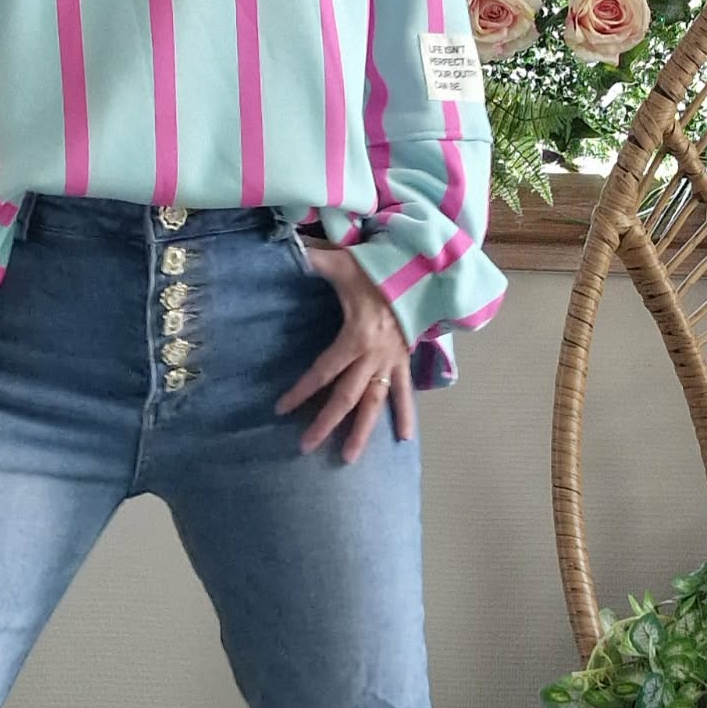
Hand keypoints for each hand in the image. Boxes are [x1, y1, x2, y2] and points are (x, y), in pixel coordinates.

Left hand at [274, 242, 415, 461]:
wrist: (425, 269)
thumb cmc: (381, 267)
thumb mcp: (345, 263)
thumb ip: (315, 259)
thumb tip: (288, 249)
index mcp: (356, 337)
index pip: (323, 371)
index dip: (301, 390)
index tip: (281, 408)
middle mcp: (374, 357)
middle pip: (347, 397)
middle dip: (326, 423)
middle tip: (306, 447)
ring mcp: (391, 362)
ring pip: (375, 404)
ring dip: (362, 432)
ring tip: (349, 458)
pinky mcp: (405, 361)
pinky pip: (404, 393)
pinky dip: (405, 415)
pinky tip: (403, 438)